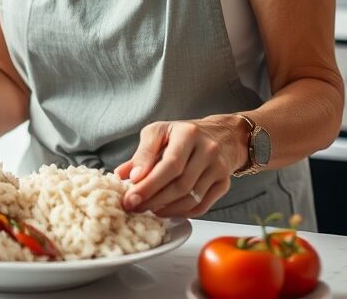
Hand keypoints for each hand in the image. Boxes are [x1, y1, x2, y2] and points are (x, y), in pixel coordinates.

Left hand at [114, 118, 247, 217]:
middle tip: (134, 207)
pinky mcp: (224, 183)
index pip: (170, 164)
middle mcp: (207, 149)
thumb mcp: (159, 133)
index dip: (149, 184)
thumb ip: (141, 154)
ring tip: (148, 209)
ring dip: (166, 209)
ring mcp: (218, 168)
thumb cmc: (182, 135)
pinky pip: (201, 207)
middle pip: (181, 184)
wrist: (220, 135)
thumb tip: (122, 175)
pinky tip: (166, 210)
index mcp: (188, 133)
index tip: (130, 197)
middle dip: (153, 200)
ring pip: (191, 198)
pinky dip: (181, 213)